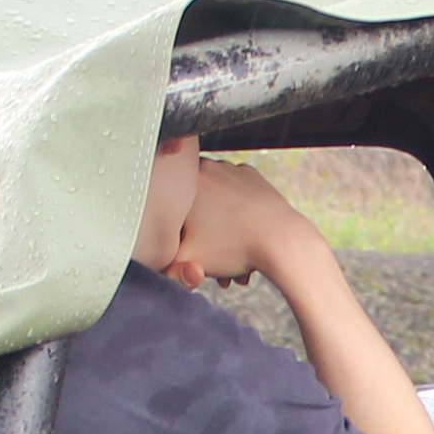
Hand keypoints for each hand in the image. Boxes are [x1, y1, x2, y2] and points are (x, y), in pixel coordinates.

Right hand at [166, 157, 312, 290]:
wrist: (281, 240)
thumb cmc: (232, 248)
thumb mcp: (188, 261)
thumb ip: (163, 264)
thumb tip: (152, 267)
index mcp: (185, 180)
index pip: (169, 209)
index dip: (176, 235)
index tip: (188, 252)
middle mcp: (207, 166)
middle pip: (194, 208)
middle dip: (201, 238)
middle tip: (213, 266)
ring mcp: (231, 169)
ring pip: (215, 204)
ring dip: (219, 232)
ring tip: (232, 263)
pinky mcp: (253, 177)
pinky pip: (235, 198)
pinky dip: (236, 217)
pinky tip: (243, 239)